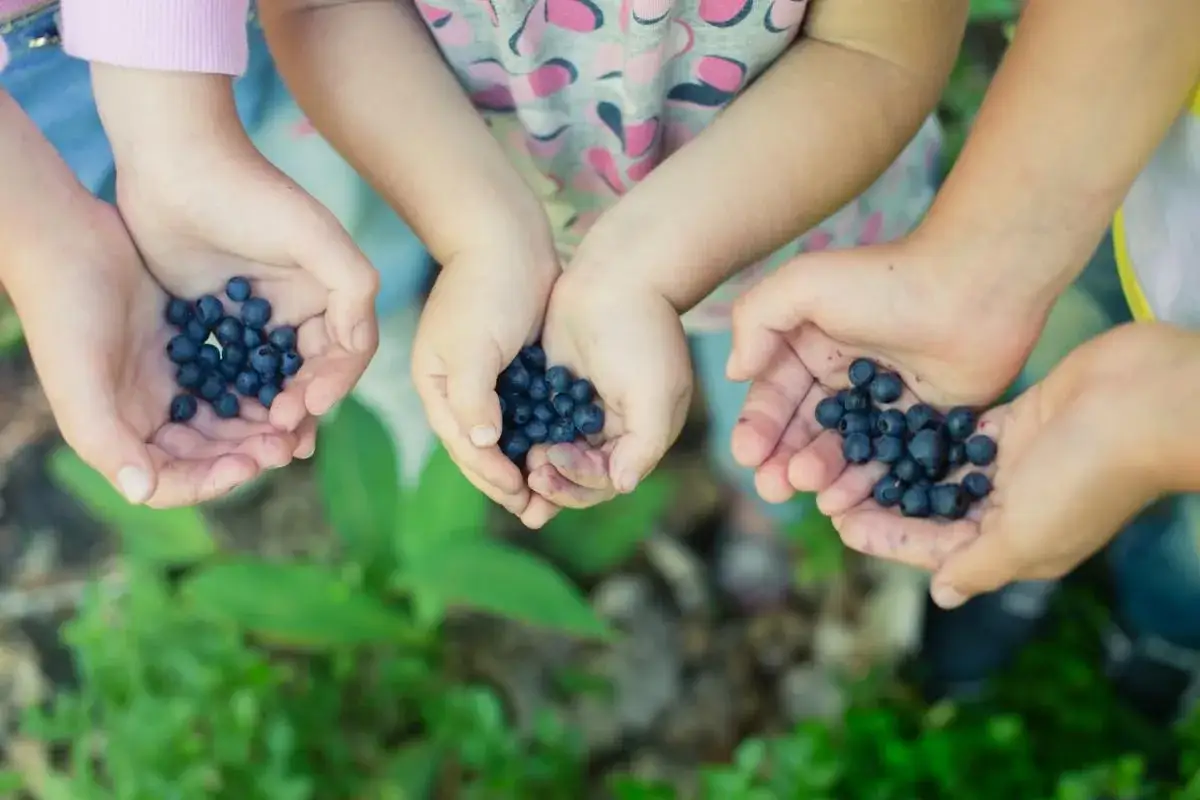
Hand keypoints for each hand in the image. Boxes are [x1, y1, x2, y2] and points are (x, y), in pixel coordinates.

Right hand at [11, 203, 298, 506]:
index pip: (173, 481)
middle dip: (247, 453)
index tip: (248, 465)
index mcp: (120, 435)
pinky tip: (288, 382)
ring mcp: (173, 382)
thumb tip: (141, 493)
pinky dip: (259, 385)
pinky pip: (234, 378)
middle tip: (287, 445)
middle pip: (209, 453)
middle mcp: (149, 416)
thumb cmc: (65, 314)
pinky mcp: (193, 349)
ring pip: (228, 418)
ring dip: (259, 424)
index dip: (211, 481)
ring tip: (293, 419)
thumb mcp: (79, 381)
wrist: (68, 240)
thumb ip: (108, 441)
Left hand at [95, 67, 378, 445]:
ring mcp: (254, 315)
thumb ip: (353, 288)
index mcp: (328, 292)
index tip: (308, 407)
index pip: (346, 352)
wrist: (176, 160)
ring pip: (269, 378)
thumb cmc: (251, 194)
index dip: (334, 383)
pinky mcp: (211, 317)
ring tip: (260, 443)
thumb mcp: (316, 236)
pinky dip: (228, 396)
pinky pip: (226, 367)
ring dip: (268, 412)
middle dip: (303, 407)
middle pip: (310, 373)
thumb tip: (361, 346)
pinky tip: (221, 422)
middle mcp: (296, 308)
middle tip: (284, 437)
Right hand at [411, 242, 560, 522]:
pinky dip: (539, 437)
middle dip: (508, 483)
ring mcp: (485, 379)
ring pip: (505, 437)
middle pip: (481, 449)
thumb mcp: (472, 343)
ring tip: (551, 496)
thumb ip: (472, 396)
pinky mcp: (513, 367)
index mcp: (436, 386)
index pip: (462, 445)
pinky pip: (525, 414)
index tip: (523, 497)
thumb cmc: (485, 287)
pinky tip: (562, 452)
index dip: (492, 476)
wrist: (507, 235)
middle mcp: (457, 389)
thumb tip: (482, 442)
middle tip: (539, 514)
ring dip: (526, 466)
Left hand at [524, 267, 692, 526]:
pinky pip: (537, 422)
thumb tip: (624, 486)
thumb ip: (644, 444)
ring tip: (515, 461)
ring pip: (554, 452)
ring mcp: (583, 408)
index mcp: (641, 435)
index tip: (552, 459)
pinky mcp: (556, 387)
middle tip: (530, 472)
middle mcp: (613, 428)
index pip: (606, 480)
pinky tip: (503, 436)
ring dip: (535, 464)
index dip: (578, 481)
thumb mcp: (655, 393)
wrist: (616, 275)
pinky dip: (523, 435)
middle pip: (578, 475)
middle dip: (554, 481)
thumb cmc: (641, 334)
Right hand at [725, 240, 1048, 505]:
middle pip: (803, 430)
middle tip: (773, 487)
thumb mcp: (804, 283)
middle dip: (781, 459)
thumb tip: (735, 372)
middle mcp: (842, 375)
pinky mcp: (923, 422)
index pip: (773, 394)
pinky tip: (845, 498)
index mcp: (810, 344)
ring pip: (841, 449)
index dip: (757, 427)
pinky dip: (863, 481)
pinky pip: (886, 460)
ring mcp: (883, 402)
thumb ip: (756, 320)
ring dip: (818, 471)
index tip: (747, 455)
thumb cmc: (886, 280)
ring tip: (806, 487)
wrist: (974, 286)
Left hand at [824, 322, 1197, 609]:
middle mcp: (1010, 508)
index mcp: (1015, 545)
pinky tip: (885, 421)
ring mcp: (1012, 465)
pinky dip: (926, 433)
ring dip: (897, 465)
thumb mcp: (1026, 535)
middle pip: (930, 510)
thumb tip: (942, 595)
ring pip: (939, 470)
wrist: (1143, 403)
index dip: (885, 537)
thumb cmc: (1086, 475)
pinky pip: (959, 435)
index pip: (934, 548)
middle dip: (882, 501)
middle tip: (828, 485)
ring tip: (848, 453)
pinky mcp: (1015, 424)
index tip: (838, 523)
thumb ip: (979, 565)